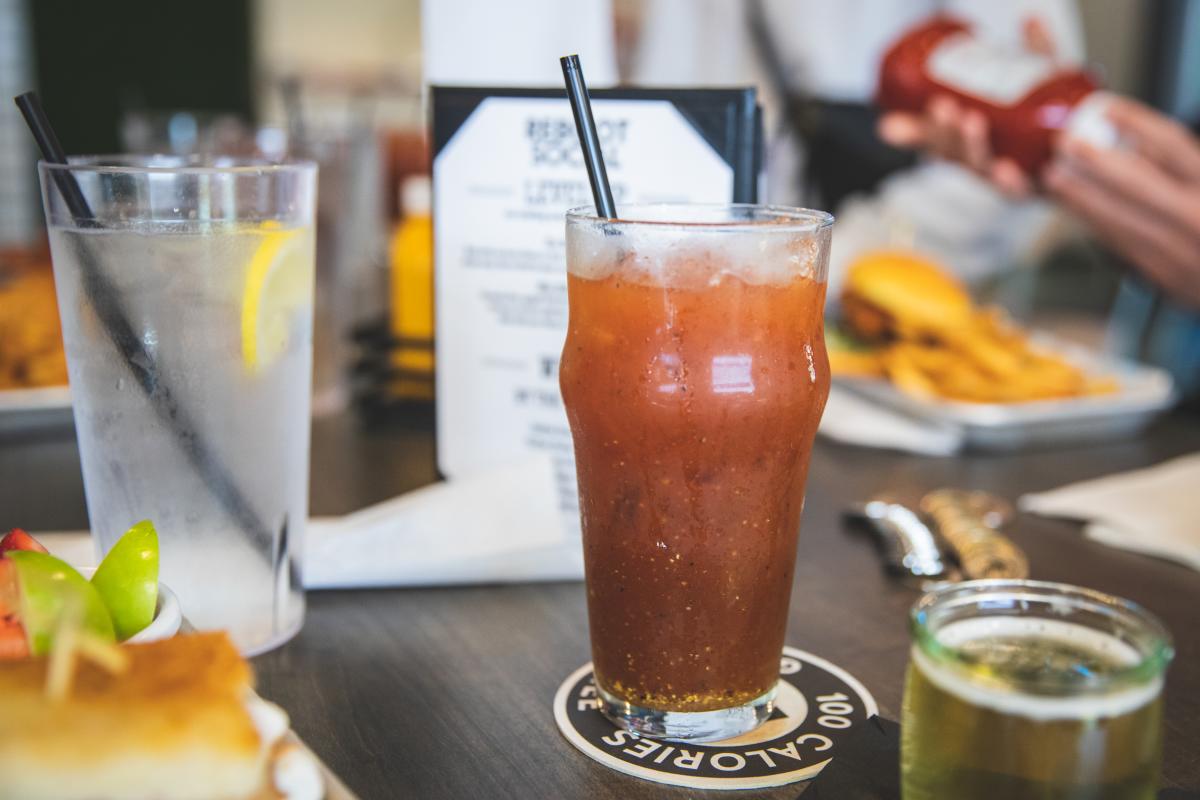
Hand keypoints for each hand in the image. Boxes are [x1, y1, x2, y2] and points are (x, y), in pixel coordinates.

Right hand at [876, 18, 1056, 197]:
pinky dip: (1009, 183)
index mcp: (974, 142)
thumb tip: (1031, 18)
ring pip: (979, 169)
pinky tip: (1005, 168)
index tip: (897, 121)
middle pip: (953, 153)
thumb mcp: (1042, 86)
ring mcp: (1005, 179)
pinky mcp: (1032, 191)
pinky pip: (1016, 192)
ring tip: (972, 123)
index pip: (937, 139)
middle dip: (943, 131)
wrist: (1091, 163)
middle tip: (944, 108)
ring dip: (972, 148)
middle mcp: (985, 162)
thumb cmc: (1055, 127)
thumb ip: (1035, 56)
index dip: (916, 131)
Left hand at [1045, 97, 1199, 308]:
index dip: (1136, 122)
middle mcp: (1196, 217)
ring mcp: (1179, 250)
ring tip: (1056, 177)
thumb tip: (1132, 137)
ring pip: (1119, 217)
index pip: (1172, 145)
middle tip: (1065, 145)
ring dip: (1081, 195)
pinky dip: (1094, 222)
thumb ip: (1180, 165)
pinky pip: (1119, 242)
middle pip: (1137, 182)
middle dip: (1095, 161)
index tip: (1106, 108)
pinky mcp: (1161, 274)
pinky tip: (1076, 207)